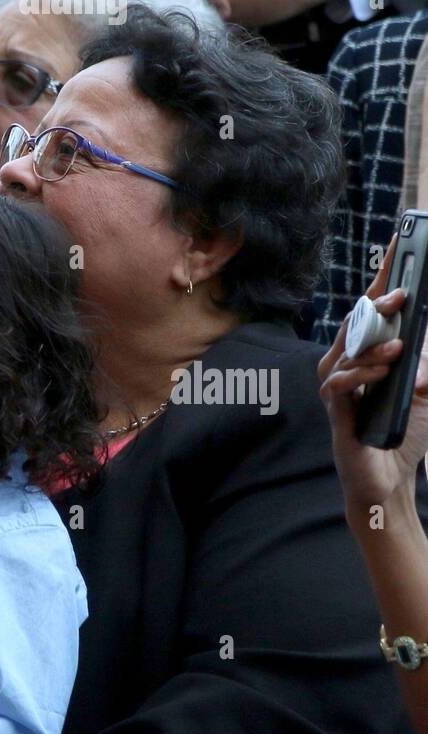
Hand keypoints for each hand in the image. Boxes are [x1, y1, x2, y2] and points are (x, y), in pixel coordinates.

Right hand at [319, 241, 427, 516]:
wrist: (389, 481)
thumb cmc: (403, 433)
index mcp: (368, 354)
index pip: (374, 308)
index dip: (384, 276)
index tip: (399, 245)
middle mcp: (348, 365)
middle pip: (355, 323)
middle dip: (379, 305)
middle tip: (404, 294)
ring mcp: (339, 388)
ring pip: (344, 351)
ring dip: (374, 345)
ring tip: (400, 344)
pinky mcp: (336, 412)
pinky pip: (340, 384)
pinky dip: (361, 374)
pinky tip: (384, 371)